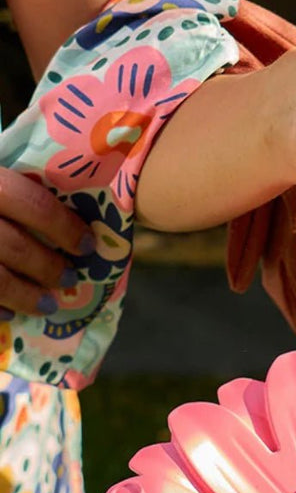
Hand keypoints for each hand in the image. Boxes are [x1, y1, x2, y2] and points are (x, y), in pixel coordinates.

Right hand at [0, 169, 96, 317]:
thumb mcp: (0, 177)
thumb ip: (27, 191)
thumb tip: (83, 221)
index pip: (33, 203)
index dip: (66, 228)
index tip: (88, 246)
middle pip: (14, 246)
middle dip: (48, 268)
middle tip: (70, 280)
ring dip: (26, 296)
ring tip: (48, 306)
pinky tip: (10, 315)